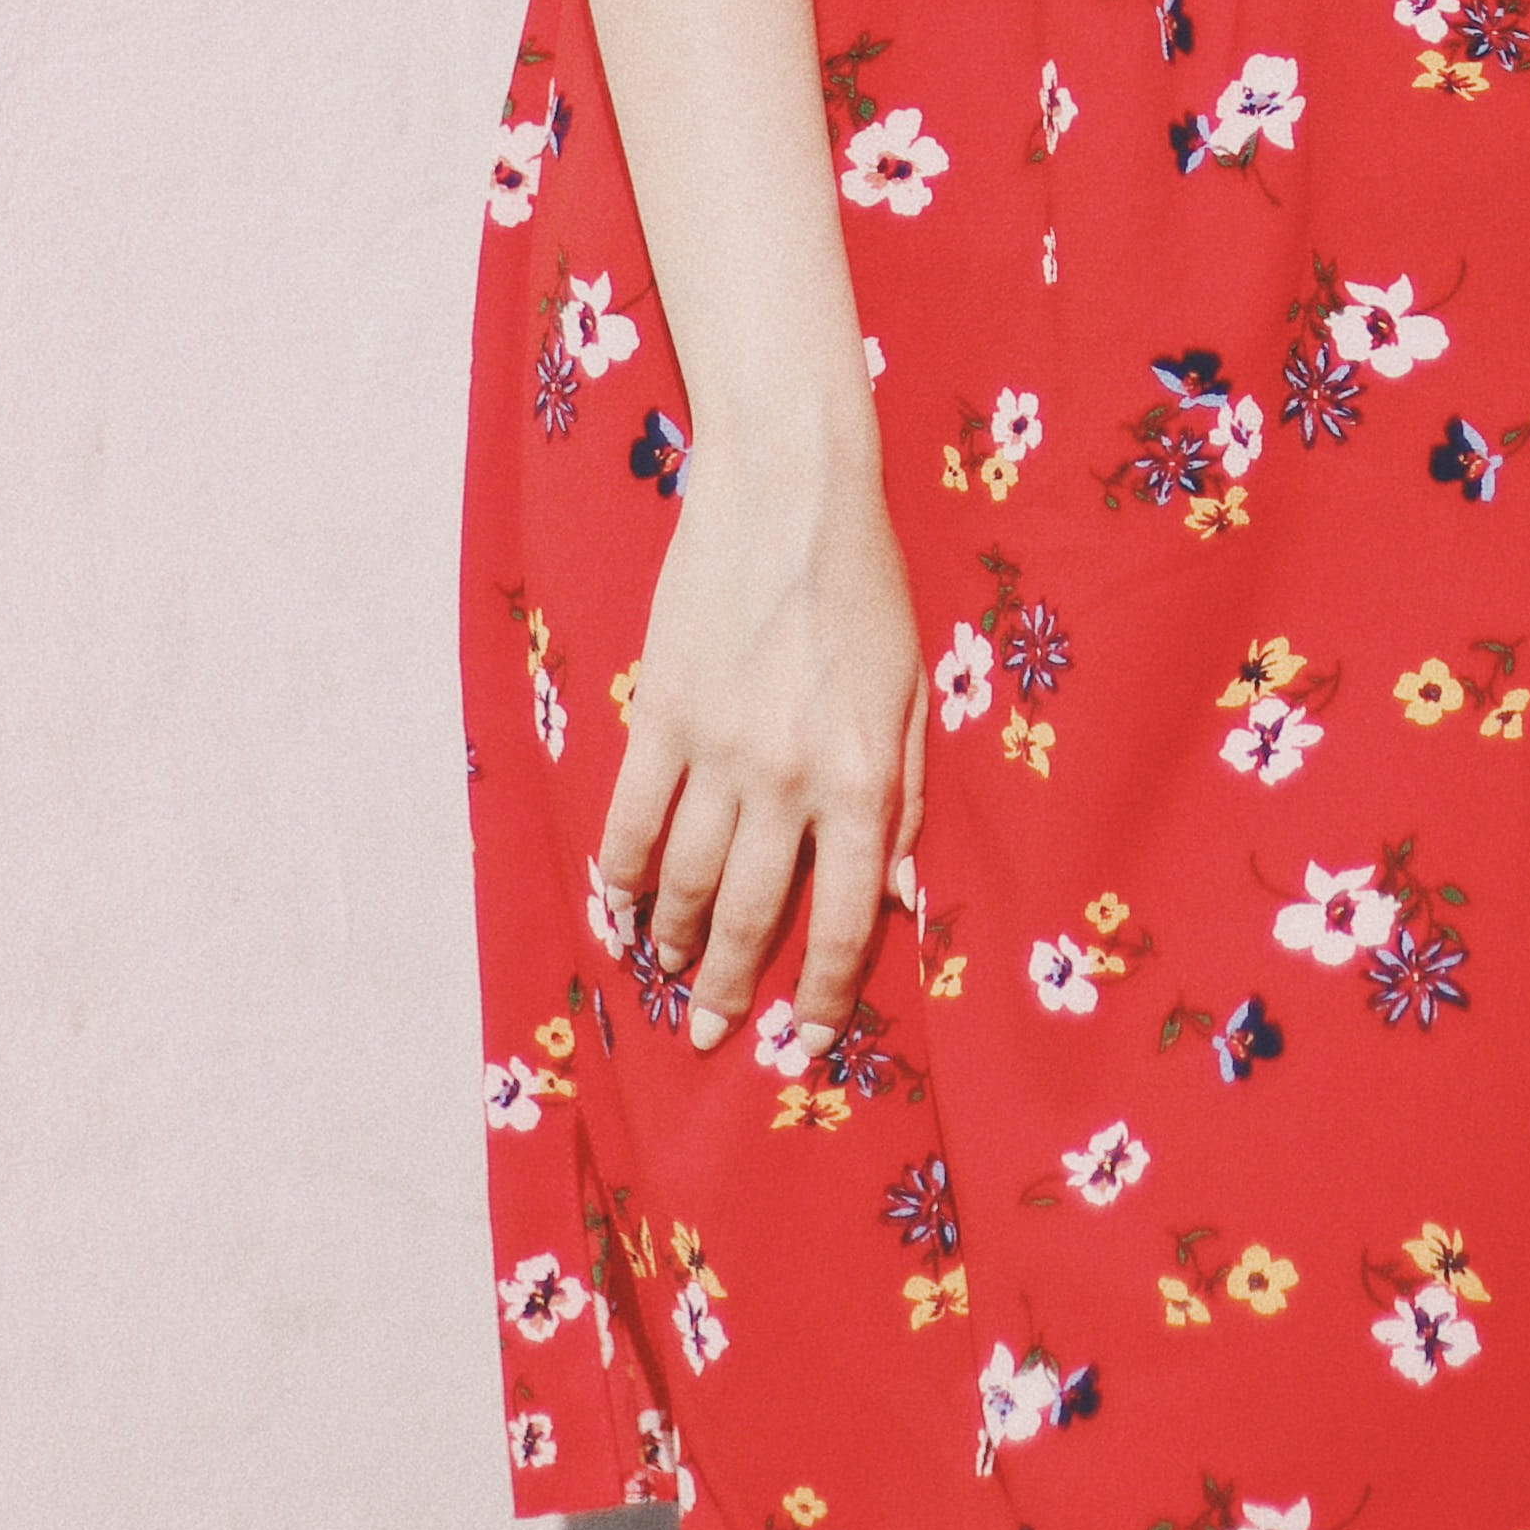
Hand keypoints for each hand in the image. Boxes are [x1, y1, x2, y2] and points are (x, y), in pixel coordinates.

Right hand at [595, 437, 926, 1048]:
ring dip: (673, 939)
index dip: (825, 994)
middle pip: (748, 916)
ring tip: (669, 970)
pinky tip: (618, 905)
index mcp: (863, 779)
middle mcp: (789, 778)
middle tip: (711, 1034)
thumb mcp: (912, 695)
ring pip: (682, 879)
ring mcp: (717, 748)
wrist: (791, 491)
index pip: (843, 921)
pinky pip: (630, 819)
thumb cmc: (866, 588)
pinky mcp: (660, 713)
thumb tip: (900, 894)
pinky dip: (619, 875)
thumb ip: (908, 799)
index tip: (810, 1037)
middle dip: (729, 989)